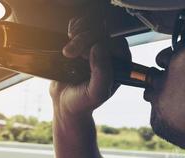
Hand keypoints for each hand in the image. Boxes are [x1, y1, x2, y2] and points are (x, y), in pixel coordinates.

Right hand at [50, 1, 131, 115]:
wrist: (64, 105)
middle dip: (82, 39)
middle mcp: (111, 53)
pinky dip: (73, 28)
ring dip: (77, 32)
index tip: (82, 56)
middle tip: (69, 53)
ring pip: (92, 25)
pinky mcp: (83, 44)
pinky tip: (67, 39)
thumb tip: (99, 47)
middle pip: (101, 31)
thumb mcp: (95, 93)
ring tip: (67, 50)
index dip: (98, 43)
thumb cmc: (82, 102)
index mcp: (120, 64)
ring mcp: (96, 47)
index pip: (115, 41)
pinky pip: (82, 25)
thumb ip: (102, 74)